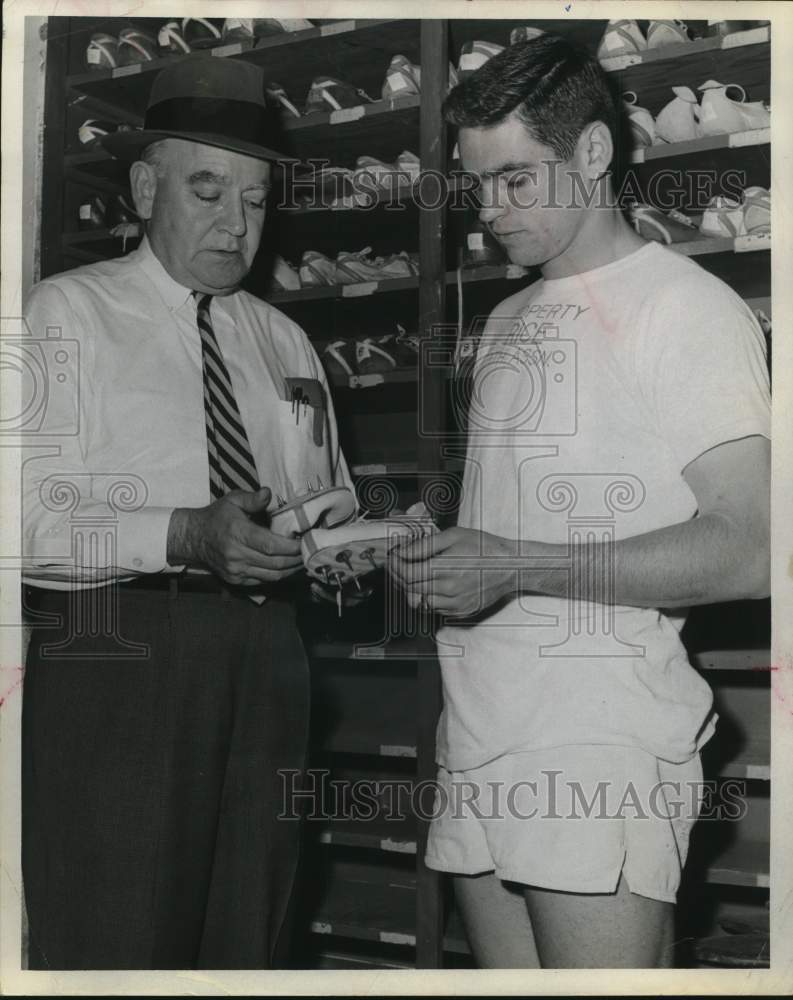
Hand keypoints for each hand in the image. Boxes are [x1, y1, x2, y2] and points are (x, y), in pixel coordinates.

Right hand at [168, 487, 303, 585]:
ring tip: (303, 561)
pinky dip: (278, 576)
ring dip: (291, 570)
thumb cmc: (217, 516)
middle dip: (296, 559)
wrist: (195, 538)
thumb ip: (252, 498)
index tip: (305, 542)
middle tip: (310, 552)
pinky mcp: (236, 580)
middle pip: (275, 563)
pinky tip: (288, 568)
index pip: (270, 545)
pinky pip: (263, 581)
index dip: (291, 547)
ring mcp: (235, 570)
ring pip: (272, 576)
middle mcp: (236, 555)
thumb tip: (268, 493)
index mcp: (237, 533)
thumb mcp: (233, 500)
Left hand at [386, 526, 517, 616]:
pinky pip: (434, 609)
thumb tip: (402, 551)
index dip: (395, 565)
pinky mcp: (460, 612)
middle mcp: (449, 590)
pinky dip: (428, 597)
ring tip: (418, 573)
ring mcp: (455, 604)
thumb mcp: (454, 535)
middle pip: (410, 588)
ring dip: (412, 588)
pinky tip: (434, 584)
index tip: (393, 557)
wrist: (511, 567)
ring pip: (419, 602)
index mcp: (446, 568)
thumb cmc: (484, 547)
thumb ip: (424, 545)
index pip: (407, 573)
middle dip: (399, 575)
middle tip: (400, 563)